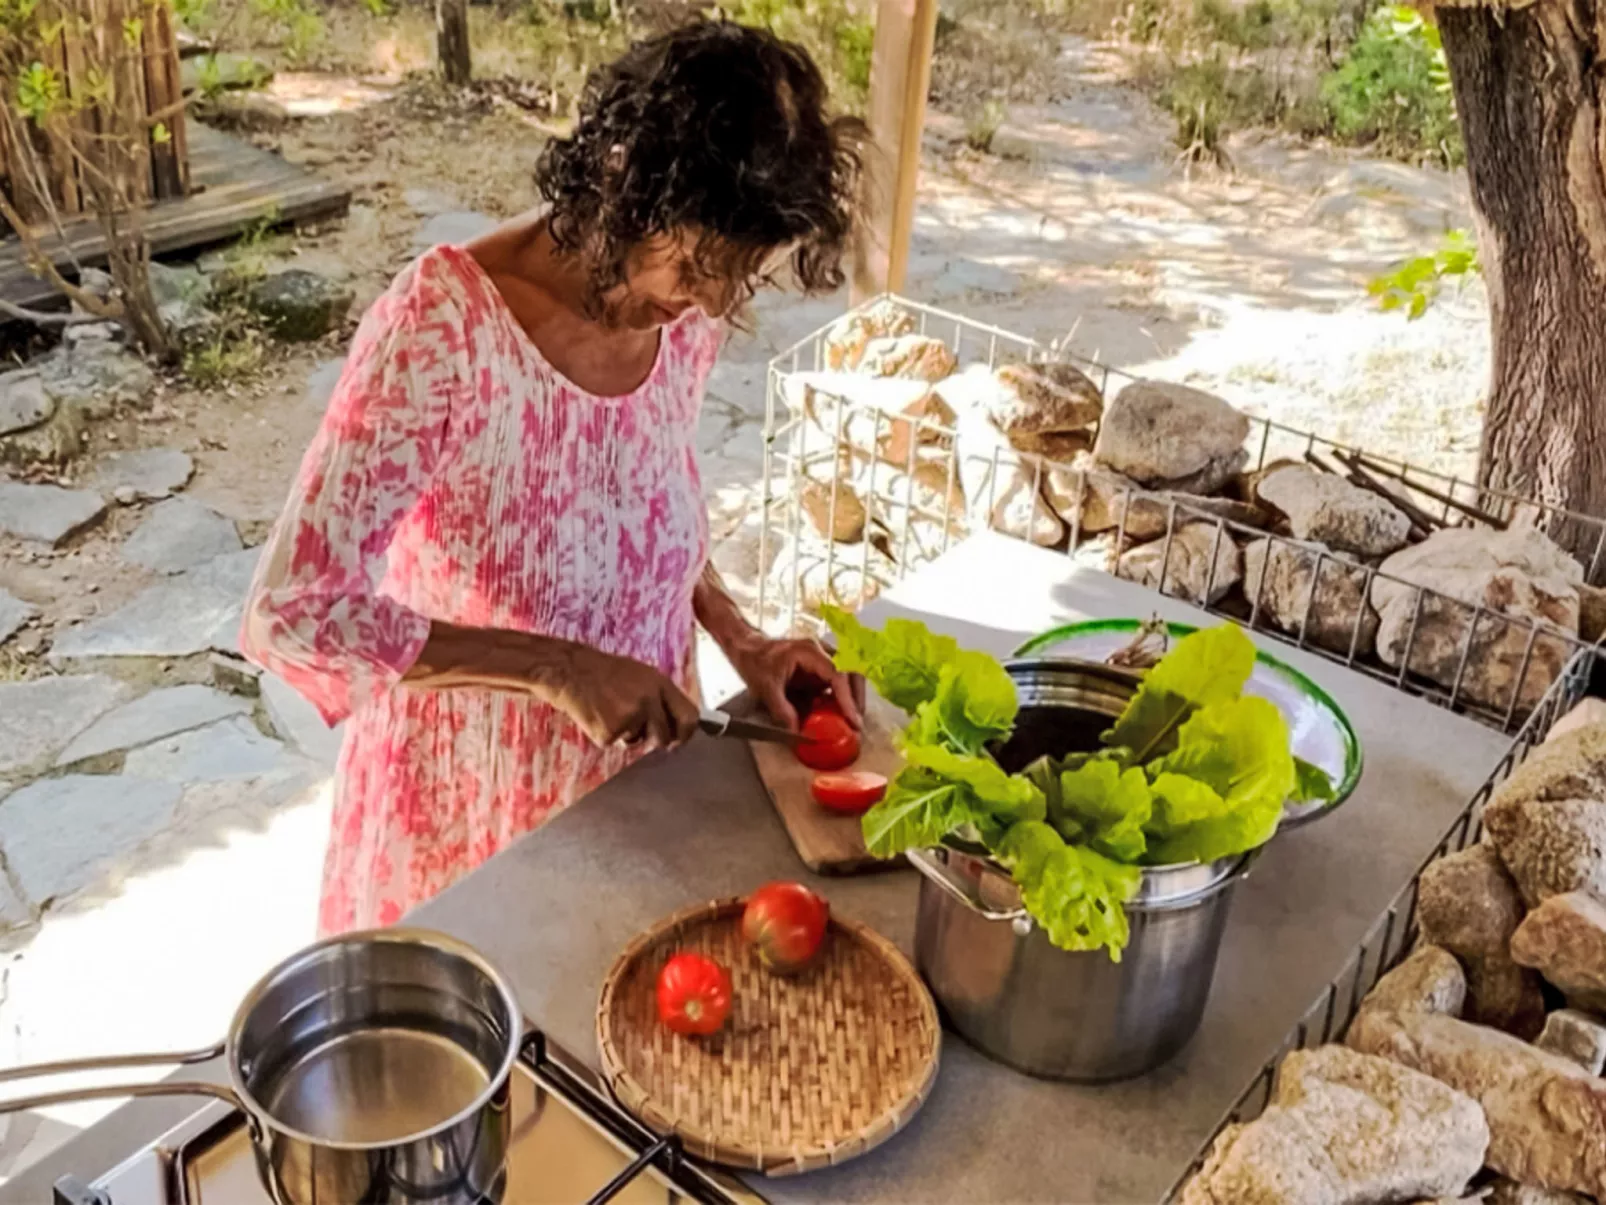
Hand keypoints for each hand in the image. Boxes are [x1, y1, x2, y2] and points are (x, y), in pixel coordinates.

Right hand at [553, 646, 701, 749]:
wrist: (569, 671)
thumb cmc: (604, 673)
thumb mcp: (641, 675)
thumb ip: (660, 696)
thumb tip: (678, 723)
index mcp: (659, 684)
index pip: (689, 716)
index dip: (687, 733)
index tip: (679, 740)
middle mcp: (648, 700)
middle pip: (664, 737)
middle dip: (654, 740)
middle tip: (636, 728)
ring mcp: (629, 717)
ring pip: (637, 742)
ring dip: (627, 735)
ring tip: (610, 712)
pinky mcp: (610, 732)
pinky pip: (615, 744)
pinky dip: (606, 735)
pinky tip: (597, 716)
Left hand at [727, 634, 865, 730]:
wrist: (748, 648)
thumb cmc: (755, 661)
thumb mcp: (764, 688)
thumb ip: (781, 710)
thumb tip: (798, 731)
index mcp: (808, 651)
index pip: (837, 674)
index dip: (847, 698)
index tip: (852, 719)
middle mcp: (820, 650)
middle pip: (851, 671)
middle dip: (857, 698)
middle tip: (856, 723)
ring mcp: (822, 657)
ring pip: (849, 675)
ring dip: (852, 697)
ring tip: (851, 720)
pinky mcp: (820, 666)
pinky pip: (838, 680)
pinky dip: (841, 697)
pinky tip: (837, 714)